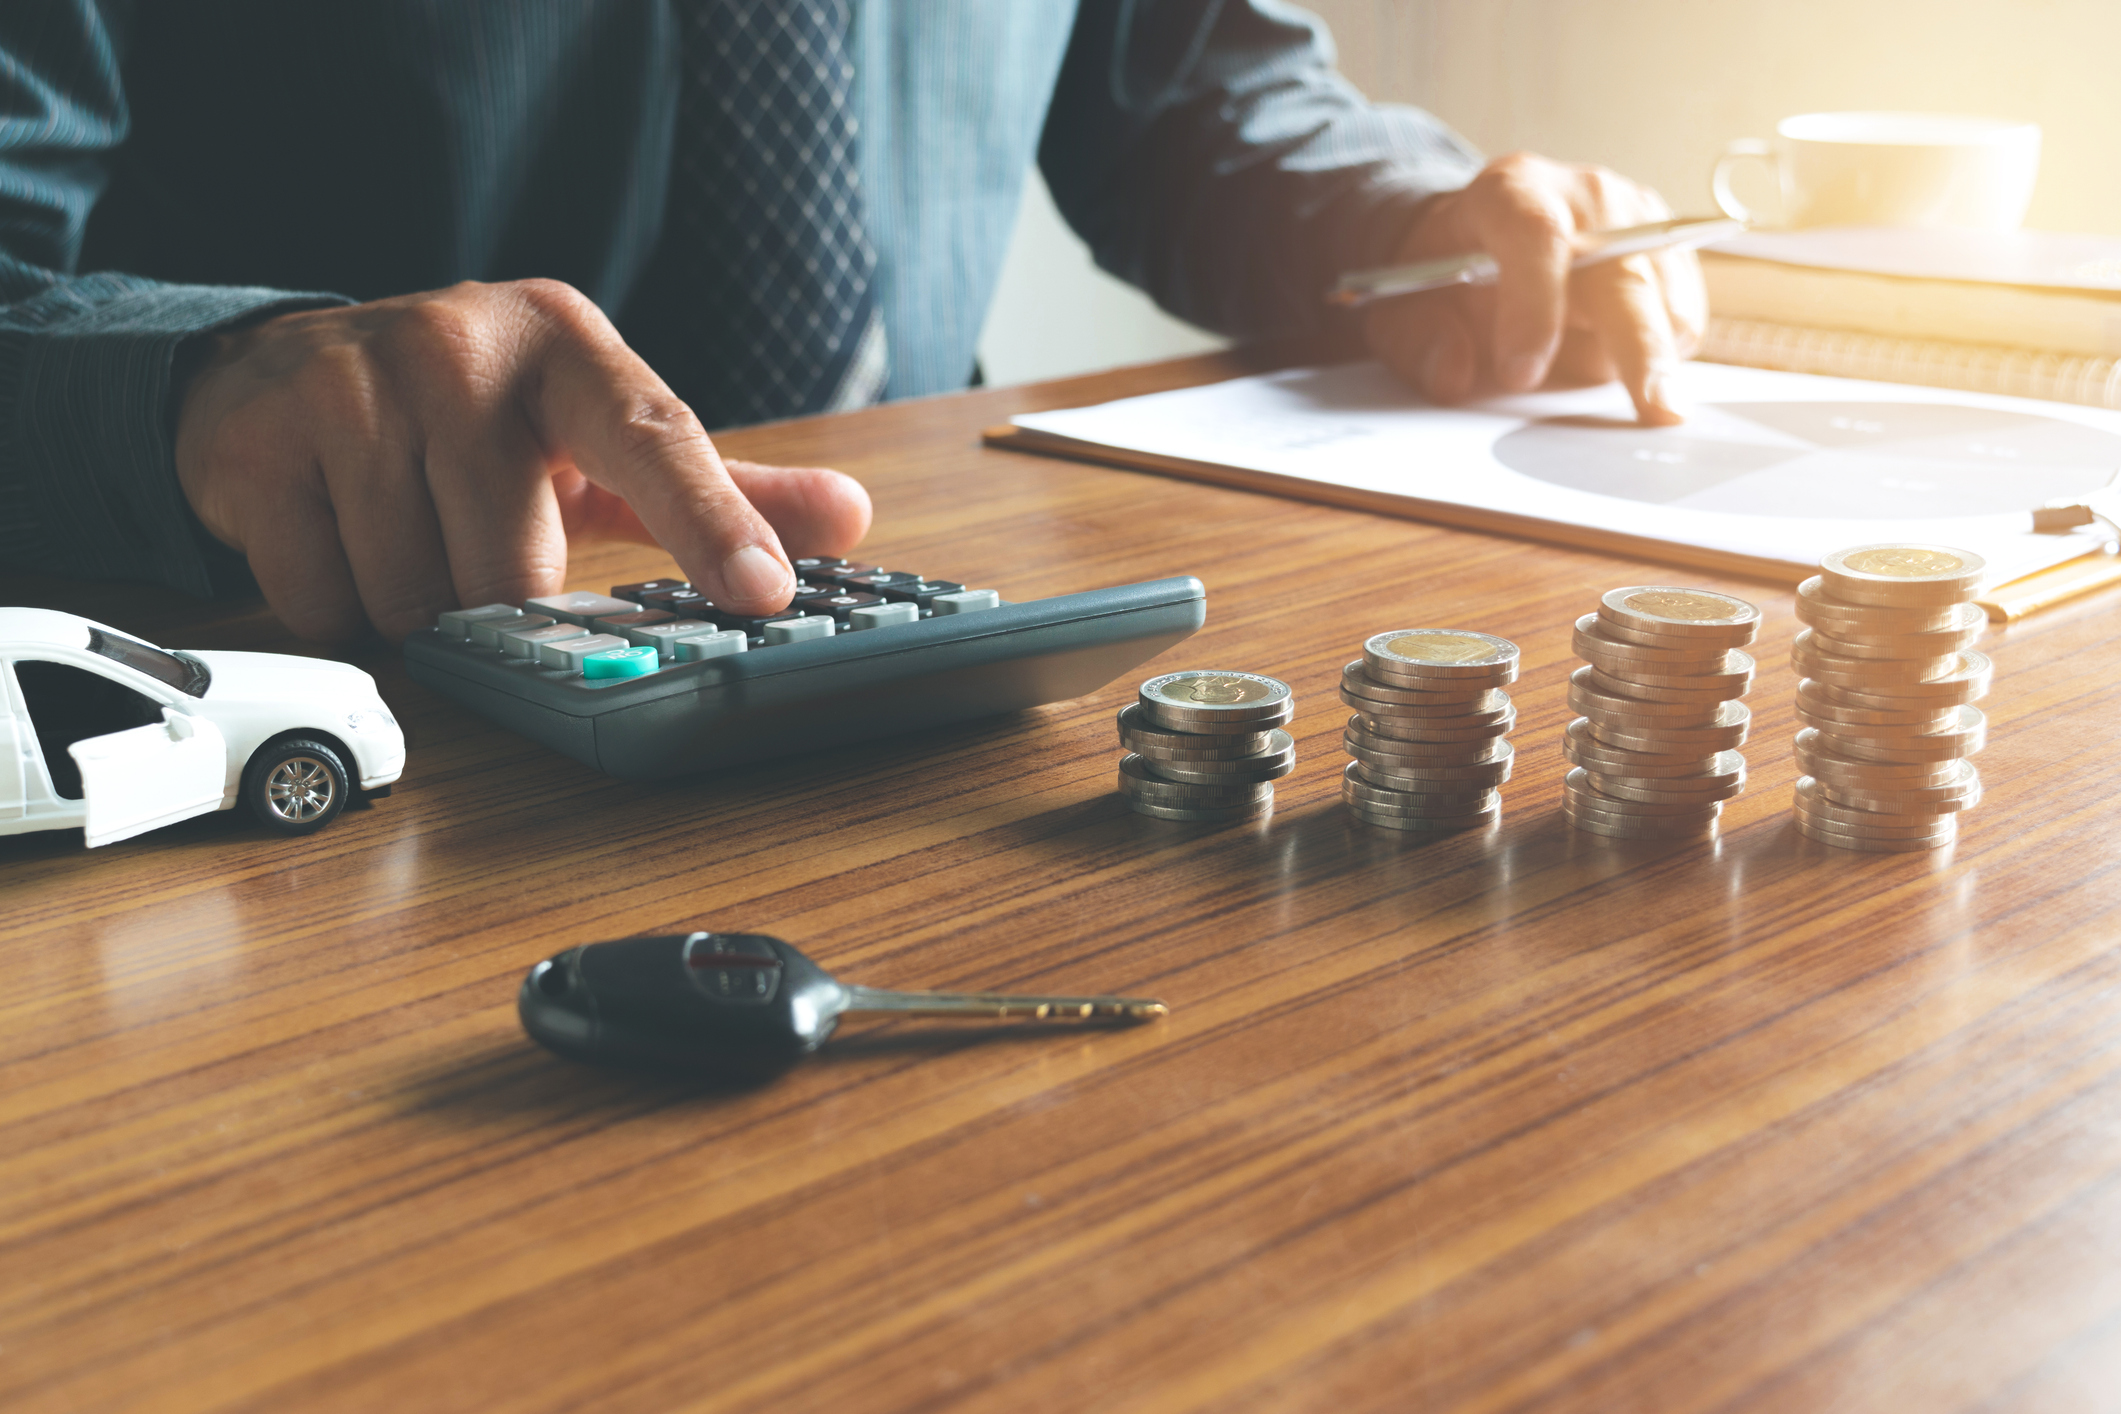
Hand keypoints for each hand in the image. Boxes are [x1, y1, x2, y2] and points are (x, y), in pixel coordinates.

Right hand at [174, 279, 872, 641]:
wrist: (286, 372)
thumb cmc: (474, 418)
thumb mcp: (596, 435)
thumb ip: (723, 484)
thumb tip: (850, 515)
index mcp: (567, 348)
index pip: (657, 440)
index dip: (713, 523)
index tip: (763, 592)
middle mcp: (461, 348)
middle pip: (513, 568)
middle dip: (493, 590)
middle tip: (472, 538)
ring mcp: (353, 383)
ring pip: (414, 593)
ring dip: (413, 599)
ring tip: (402, 527)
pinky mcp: (262, 437)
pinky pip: (327, 599)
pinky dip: (336, 599)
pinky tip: (336, 531)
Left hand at [1365, 152, 1707, 424]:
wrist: (1481, 234)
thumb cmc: (1445, 271)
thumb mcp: (1402, 304)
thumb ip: (1419, 340)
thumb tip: (1452, 375)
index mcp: (1511, 192)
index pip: (1537, 237)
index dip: (1533, 308)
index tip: (1519, 375)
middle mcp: (1585, 195)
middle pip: (1625, 273)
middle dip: (1639, 348)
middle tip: (1654, 410)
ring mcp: (1638, 218)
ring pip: (1662, 304)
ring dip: (1633, 356)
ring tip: (1574, 358)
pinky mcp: (1668, 249)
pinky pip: (1682, 318)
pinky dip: (1655, 353)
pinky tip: (1606, 349)